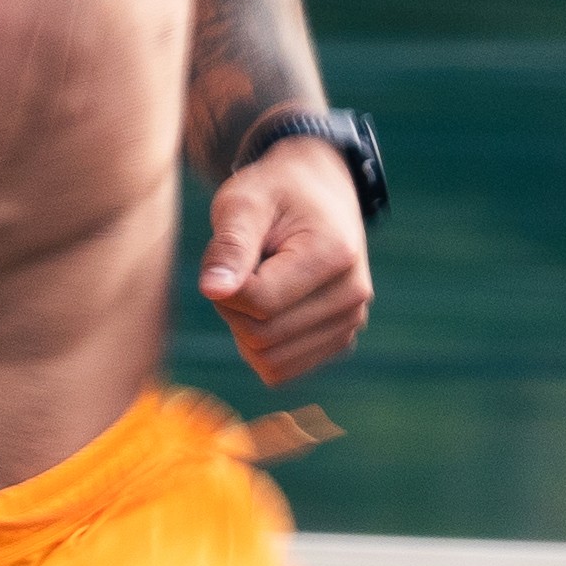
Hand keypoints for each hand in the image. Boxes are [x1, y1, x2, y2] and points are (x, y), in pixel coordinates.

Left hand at [199, 138, 372, 389]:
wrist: (318, 194)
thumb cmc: (275, 194)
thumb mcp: (244, 203)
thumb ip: (229, 246)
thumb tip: (212, 291)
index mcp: (335, 255)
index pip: (259, 303)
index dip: (226, 286)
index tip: (229, 256)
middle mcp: (353, 295)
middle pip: (263, 337)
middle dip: (232, 308)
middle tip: (239, 269)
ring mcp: (351, 323)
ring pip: (270, 362)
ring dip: (244, 329)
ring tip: (257, 285)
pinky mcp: (340, 341)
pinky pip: (282, 371)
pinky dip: (260, 347)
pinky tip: (268, 308)